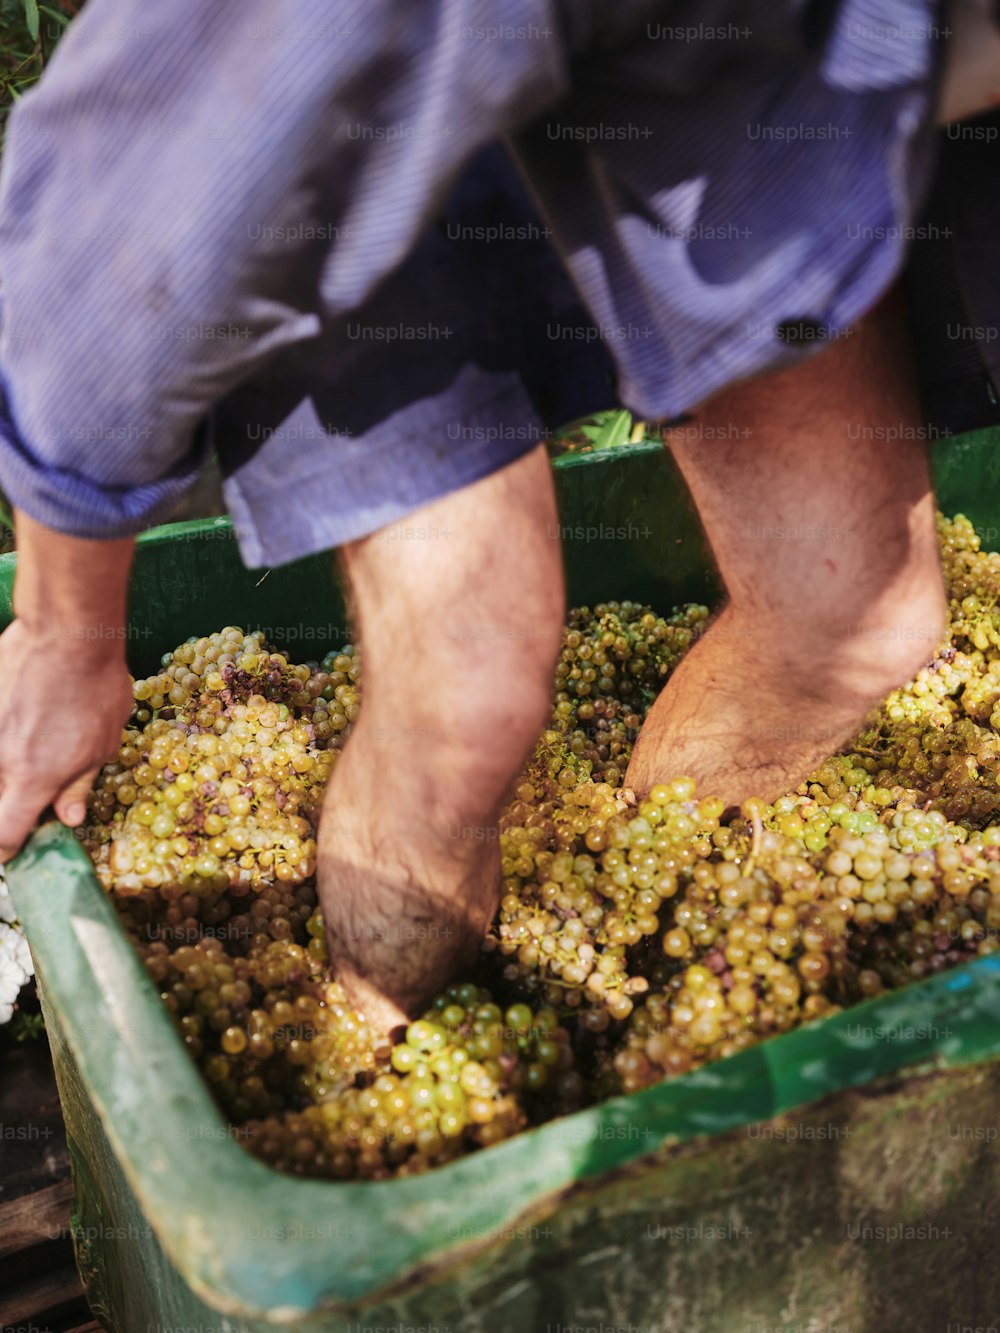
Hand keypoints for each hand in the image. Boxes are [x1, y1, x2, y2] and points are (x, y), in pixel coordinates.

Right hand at [0, 620, 132, 859]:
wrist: (66, 632)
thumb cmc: (95, 687)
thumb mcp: (102, 744)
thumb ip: (78, 784)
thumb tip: (69, 818)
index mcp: (33, 779)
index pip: (4, 836)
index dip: (9, 849)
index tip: (17, 848)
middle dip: (11, 800)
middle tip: (37, 783)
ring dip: (10, 764)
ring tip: (37, 736)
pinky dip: (6, 731)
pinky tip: (24, 714)